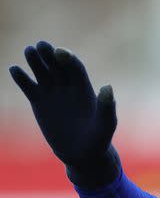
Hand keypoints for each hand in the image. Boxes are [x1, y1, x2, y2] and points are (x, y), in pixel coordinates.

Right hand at [9, 41, 118, 187]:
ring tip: (28, 50)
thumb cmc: (98, 138)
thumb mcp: (105, 124)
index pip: (76, 69)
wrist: (81, 153)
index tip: (60, 51)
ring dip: (36, 61)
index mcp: (85, 89)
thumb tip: (107, 87)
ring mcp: (53, 93)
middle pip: (58, 66)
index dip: (68, 60)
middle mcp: (68, 87)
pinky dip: (22, 78)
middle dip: (50, 55)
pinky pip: (30, 87)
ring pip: (43, 73)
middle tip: (41, 44)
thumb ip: (107, 107)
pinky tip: (14, 69)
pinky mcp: (39, 102)